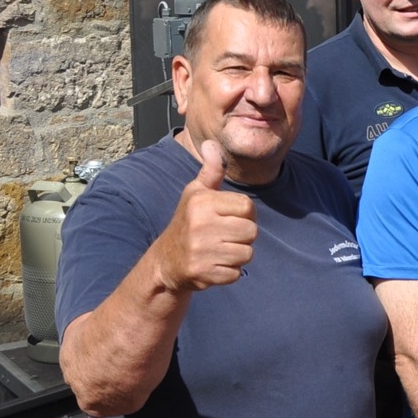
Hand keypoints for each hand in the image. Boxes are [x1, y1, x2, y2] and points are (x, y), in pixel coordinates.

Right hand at [162, 140, 256, 290]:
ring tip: (218, 250)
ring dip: (237, 255)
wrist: (165, 262)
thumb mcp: (196, 193)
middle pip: (251, 231)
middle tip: (223, 237)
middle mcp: (200, 225)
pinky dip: (229, 273)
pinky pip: (236, 273)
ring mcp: (201, 251)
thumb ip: (211, 171)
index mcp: (202, 202)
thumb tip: (212, 144)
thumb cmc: (188, 222)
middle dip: (242, 236)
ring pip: (247, 254)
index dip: (244, 214)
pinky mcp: (203, 273)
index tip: (229, 218)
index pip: (247, 206)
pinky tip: (213, 265)